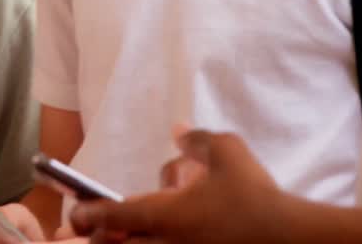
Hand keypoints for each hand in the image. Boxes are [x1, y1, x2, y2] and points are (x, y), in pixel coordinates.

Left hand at [70, 130, 286, 243]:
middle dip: (96, 239)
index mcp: (165, 215)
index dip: (86, 213)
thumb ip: (196, 138)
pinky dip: (152, 242)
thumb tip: (177, 128)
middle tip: (80, 233)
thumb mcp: (226, 152)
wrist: (287, 238)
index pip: (111, 217)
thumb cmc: (254, 195)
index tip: (74, 211)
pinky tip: (158, 234)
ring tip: (115, 233)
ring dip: (126, 241)